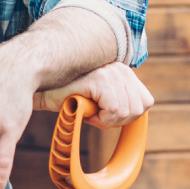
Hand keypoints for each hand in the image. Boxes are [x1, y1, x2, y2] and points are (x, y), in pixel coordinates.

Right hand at [33, 62, 153, 129]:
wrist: (43, 93)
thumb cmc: (70, 98)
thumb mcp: (102, 98)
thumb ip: (120, 100)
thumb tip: (138, 114)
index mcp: (123, 70)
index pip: (146, 101)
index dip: (127, 116)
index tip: (107, 114)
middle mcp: (119, 67)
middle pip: (138, 109)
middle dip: (117, 120)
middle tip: (95, 114)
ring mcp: (110, 72)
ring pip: (126, 112)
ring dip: (107, 121)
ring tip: (90, 112)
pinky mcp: (99, 80)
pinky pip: (113, 111)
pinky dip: (101, 120)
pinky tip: (87, 112)